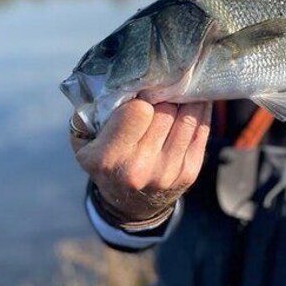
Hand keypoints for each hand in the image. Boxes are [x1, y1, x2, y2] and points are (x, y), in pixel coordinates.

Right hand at [70, 98, 211, 223]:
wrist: (129, 204)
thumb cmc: (104, 162)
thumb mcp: (84, 142)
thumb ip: (91, 112)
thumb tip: (114, 81)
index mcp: (109, 158)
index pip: (138, 111)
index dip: (141, 99)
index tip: (140, 96)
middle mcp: (140, 168)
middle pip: (166, 111)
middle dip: (165, 96)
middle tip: (163, 86)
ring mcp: (168, 172)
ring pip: (188, 117)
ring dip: (187, 99)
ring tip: (181, 88)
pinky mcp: (189, 172)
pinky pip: (201, 129)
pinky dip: (200, 111)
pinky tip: (195, 101)